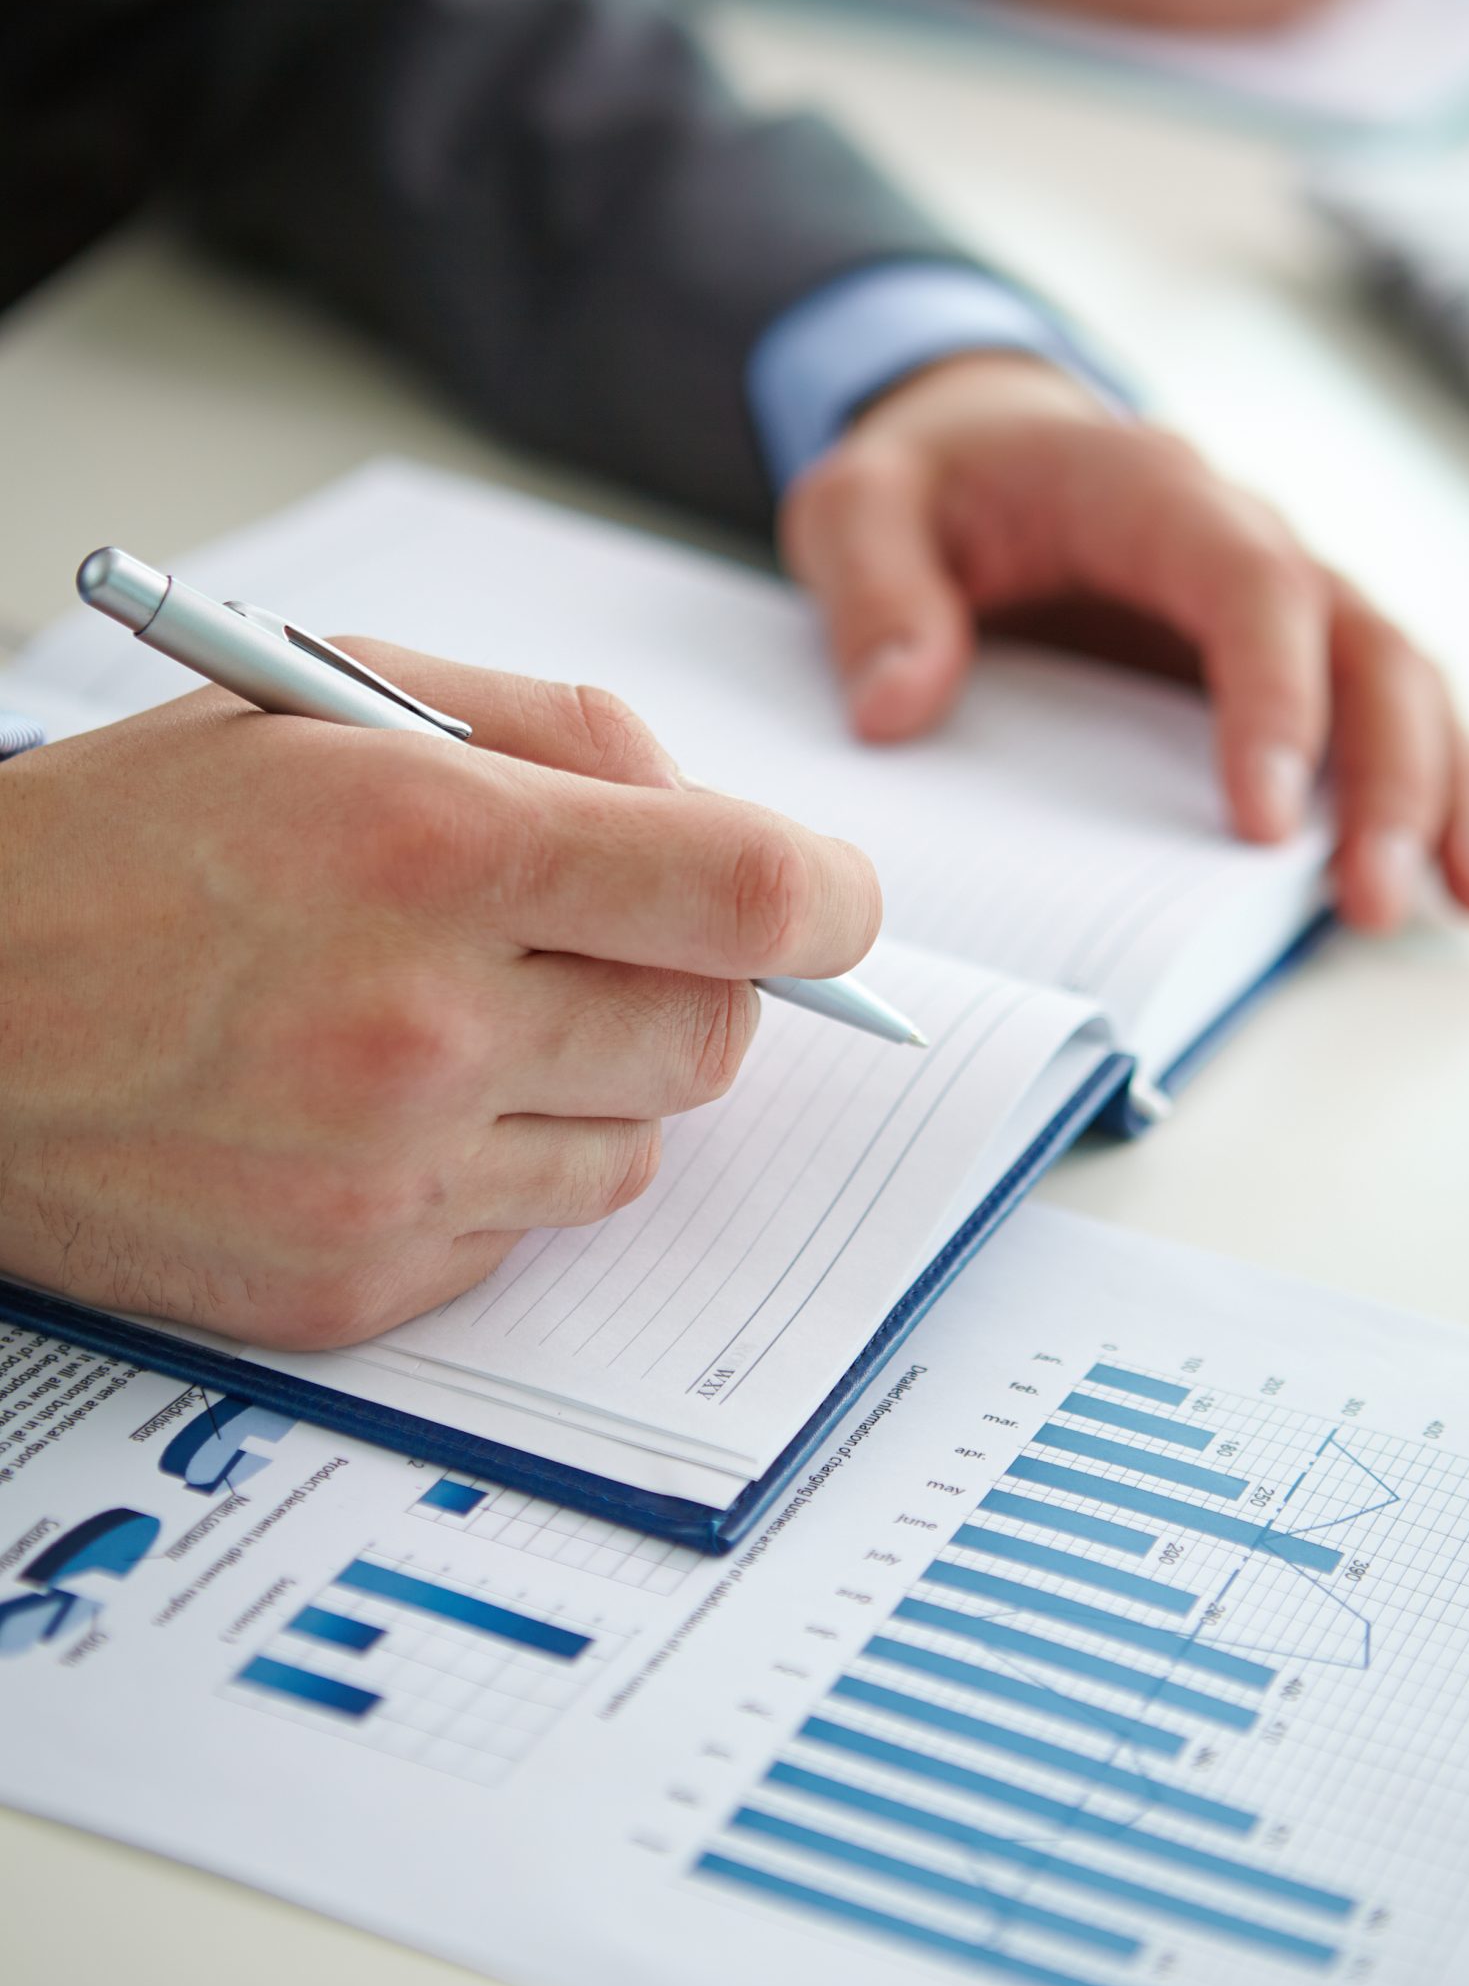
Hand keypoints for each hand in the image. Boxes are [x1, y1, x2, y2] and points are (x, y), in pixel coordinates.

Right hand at [0, 651, 878, 1347]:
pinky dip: (500, 1169)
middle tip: (603, 943)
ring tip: (460, 1020)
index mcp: (429, 841)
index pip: (751, 893)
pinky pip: (526, 1233)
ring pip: (638, 1146)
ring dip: (597, 1080)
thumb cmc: (124, 842)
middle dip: (698, 981)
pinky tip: (385, 1109)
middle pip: (715, 1034)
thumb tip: (720, 820)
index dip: (828, 899)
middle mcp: (420, 1020)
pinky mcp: (351, 1286)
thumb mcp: (328, 699)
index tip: (827, 903)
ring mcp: (385, 1174)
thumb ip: (558, 732)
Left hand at [779, 355, 1468, 931]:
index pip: (1249, 586)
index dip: (1274, 698)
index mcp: (1153, 493)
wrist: (983, 445)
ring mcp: (1285, 604)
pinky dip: (1448, 788)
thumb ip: (873, 591)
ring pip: (1405, 684)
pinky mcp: (1290, 663)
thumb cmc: (928, 483)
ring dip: (1445, 792)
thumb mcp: (859, 507)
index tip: (1262, 821)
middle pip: (1364, 646)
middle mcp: (1248, 541)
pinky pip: (1391, 717)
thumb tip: (897, 707)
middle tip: (1370, 900)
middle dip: (1389, 777)